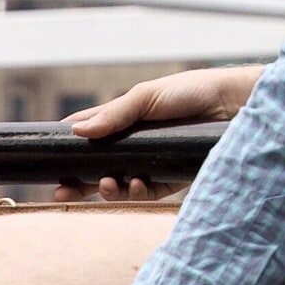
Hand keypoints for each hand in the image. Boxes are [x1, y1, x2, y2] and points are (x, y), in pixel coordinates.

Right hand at [68, 65, 255, 199]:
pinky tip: (137, 185)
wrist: (235, 105)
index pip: (90, 135)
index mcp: (126, 120)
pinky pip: (149, 192)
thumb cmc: (193, 91)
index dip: (68, 148)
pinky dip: (138, 191)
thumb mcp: (147, 96)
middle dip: (78, 181)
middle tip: (61, 190)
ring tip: (107, 184)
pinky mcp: (174, 177)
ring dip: (108, 189)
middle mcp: (137, 143)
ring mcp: (153, 162)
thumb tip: (77, 131)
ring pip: (120, 184)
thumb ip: (114, 114)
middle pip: (98, 167)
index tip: (49, 161)